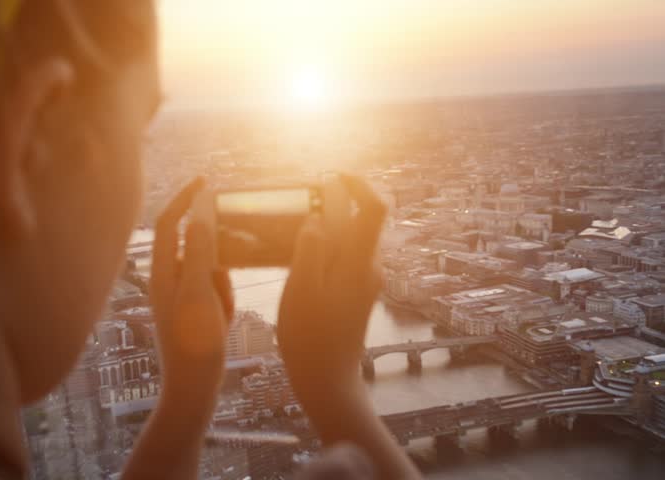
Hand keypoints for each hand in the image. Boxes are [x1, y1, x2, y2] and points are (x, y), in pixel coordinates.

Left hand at [125, 180, 233, 479]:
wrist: (193, 387)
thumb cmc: (194, 342)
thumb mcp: (200, 293)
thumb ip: (199, 253)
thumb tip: (198, 216)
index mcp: (162, 271)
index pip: (169, 221)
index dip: (185, 198)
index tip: (205, 180)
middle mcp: (168, 278)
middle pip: (197, 246)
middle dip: (217, 258)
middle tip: (225, 283)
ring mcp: (182, 294)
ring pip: (212, 269)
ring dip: (224, 285)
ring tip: (222, 315)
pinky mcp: (195, 308)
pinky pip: (217, 290)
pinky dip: (225, 301)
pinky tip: (224, 324)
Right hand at [277, 174, 385, 386]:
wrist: (328, 379)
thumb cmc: (310, 338)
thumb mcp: (302, 289)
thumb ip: (311, 248)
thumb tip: (316, 219)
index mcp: (359, 263)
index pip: (374, 208)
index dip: (357, 184)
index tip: (330, 175)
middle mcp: (369, 268)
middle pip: (361, 220)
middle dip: (334, 203)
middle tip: (299, 199)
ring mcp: (365, 281)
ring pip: (350, 239)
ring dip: (327, 226)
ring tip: (292, 226)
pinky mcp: (356, 293)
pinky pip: (343, 257)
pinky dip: (325, 247)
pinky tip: (299, 256)